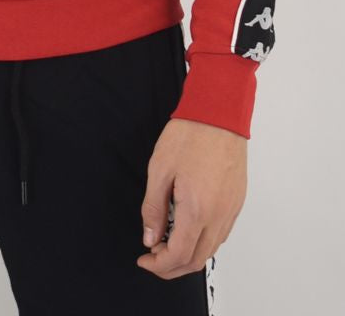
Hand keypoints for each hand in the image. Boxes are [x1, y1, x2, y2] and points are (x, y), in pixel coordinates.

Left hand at [137, 117, 246, 279]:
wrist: (218, 114)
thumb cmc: (190, 135)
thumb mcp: (159, 170)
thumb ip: (153, 208)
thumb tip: (150, 238)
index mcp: (197, 210)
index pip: (178, 255)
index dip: (159, 265)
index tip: (144, 259)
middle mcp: (218, 216)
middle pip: (196, 260)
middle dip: (172, 267)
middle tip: (152, 257)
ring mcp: (231, 210)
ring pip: (210, 249)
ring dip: (187, 256)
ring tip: (166, 244)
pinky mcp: (236, 202)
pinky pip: (220, 234)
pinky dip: (201, 242)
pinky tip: (186, 230)